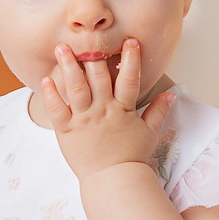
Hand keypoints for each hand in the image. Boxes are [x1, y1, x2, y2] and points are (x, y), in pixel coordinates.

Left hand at [37, 38, 174, 179]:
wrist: (113, 181)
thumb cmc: (131, 157)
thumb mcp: (149, 133)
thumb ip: (158, 111)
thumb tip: (172, 94)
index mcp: (123, 110)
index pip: (129, 79)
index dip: (130, 59)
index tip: (130, 41)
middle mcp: (103, 111)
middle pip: (98, 78)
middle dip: (93, 56)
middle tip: (86, 38)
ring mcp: (84, 120)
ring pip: (76, 88)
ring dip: (68, 67)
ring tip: (61, 49)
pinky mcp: (67, 131)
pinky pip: (58, 110)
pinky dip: (51, 94)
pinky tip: (46, 79)